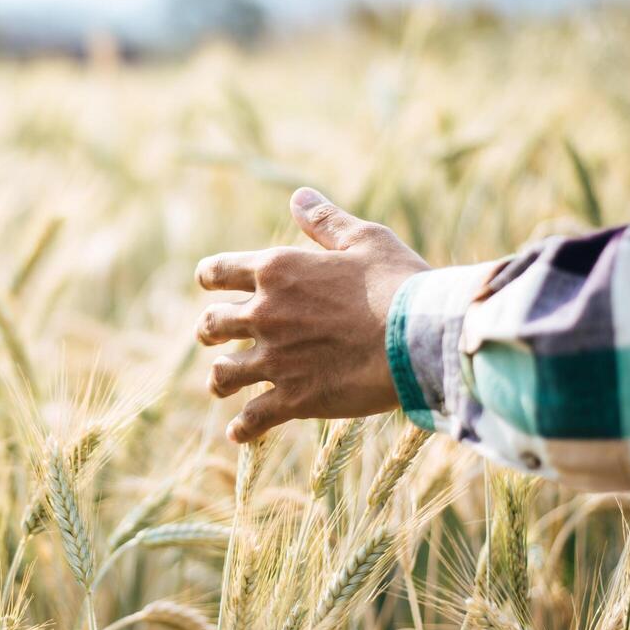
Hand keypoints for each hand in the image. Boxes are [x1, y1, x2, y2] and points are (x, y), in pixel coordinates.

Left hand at [195, 187, 428, 442]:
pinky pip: (254, 418)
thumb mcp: (364, 239)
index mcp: (277, 271)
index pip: (218, 272)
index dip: (209, 277)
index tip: (208, 282)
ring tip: (221, 385)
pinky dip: (243, 428)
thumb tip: (298, 196)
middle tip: (210, 336)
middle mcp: (265, 314)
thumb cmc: (399, 282)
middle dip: (208, 331)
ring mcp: (275, 359)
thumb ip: (325, 222)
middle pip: (212, 325)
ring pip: (224, 375)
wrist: (421, 337)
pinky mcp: (294, 398)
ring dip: (220, 380)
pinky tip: (240, 433)